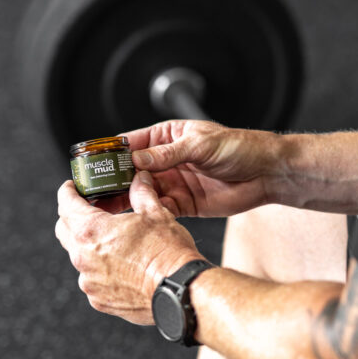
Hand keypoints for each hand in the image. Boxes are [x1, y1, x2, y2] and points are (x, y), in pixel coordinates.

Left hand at [55, 170, 206, 324]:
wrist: (179, 288)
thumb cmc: (167, 252)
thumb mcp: (156, 213)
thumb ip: (141, 193)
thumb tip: (140, 179)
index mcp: (92, 231)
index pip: (66, 205)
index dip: (67, 192)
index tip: (71, 188)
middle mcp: (83, 257)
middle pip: (64, 230)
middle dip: (72, 217)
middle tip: (89, 209)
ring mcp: (89, 281)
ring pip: (79, 256)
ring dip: (90, 245)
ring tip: (114, 240)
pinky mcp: (98, 299)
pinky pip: (92, 278)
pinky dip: (102, 269)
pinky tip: (123, 265)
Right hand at [95, 120, 282, 218]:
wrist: (266, 173)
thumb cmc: (240, 148)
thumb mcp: (202, 145)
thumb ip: (168, 154)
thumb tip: (135, 160)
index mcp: (167, 137)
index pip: (131, 143)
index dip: (110, 154)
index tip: (91, 165)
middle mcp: (166, 160)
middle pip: (130, 171)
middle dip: (112, 181)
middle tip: (92, 194)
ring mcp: (173, 182)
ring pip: (140, 193)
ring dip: (125, 201)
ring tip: (105, 211)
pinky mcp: (183, 204)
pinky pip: (158, 209)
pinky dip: (146, 215)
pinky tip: (133, 221)